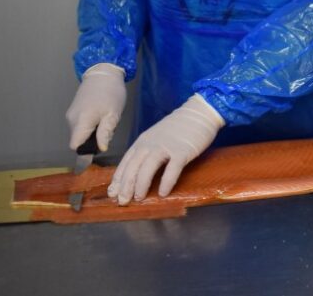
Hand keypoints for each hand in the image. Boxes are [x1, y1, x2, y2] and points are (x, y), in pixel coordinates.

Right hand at [65, 63, 126, 151]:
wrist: (103, 73)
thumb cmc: (111, 93)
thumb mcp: (113, 114)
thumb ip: (105, 133)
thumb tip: (101, 149)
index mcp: (81, 121)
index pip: (75, 145)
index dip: (85, 150)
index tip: (98, 148)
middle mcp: (71, 119)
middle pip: (78, 140)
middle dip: (92, 141)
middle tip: (108, 129)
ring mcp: (71, 114)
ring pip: (79, 133)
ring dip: (92, 132)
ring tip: (105, 120)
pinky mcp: (73, 110)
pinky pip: (80, 125)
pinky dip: (89, 125)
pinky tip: (100, 116)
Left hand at [108, 95, 223, 204]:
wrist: (199, 112)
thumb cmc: (179, 127)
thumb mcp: (156, 137)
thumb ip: (147, 151)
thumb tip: (137, 173)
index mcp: (143, 141)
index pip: (126, 162)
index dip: (118, 179)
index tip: (112, 193)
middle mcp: (150, 144)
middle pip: (133, 167)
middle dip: (125, 186)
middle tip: (122, 201)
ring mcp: (166, 147)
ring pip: (148, 168)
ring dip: (141, 185)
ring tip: (139, 198)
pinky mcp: (182, 151)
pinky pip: (172, 169)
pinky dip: (166, 182)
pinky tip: (163, 193)